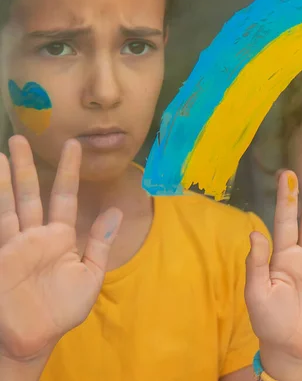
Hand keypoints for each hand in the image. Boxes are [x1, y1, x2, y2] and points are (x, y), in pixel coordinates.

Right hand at [0, 136, 121, 361]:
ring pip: (9, 204)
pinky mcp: (0, 253)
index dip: (69, 172)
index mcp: (60, 237)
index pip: (64, 197)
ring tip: (3, 153)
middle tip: (20, 137)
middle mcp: (35, 234)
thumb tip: (115, 211)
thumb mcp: (89, 275)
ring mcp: (14, 243)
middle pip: (30, 193)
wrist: (33, 338)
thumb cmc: (62, 310)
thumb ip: (100, 243)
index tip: (74, 146)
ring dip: (5, 180)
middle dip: (27, 167)